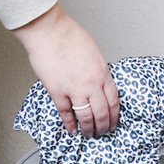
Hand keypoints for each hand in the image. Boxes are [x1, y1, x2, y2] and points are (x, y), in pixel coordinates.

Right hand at [13, 3, 119, 136]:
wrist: (48, 29)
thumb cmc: (69, 35)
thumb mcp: (95, 53)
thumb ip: (99, 71)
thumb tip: (101, 83)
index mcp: (103, 74)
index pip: (114, 103)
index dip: (114, 117)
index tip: (113, 124)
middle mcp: (91, 85)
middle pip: (102, 114)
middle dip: (103, 127)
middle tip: (102, 133)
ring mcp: (74, 89)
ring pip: (86, 117)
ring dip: (88, 129)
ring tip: (88, 134)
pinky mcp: (57, 91)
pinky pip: (66, 113)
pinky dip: (70, 124)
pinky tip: (72, 130)